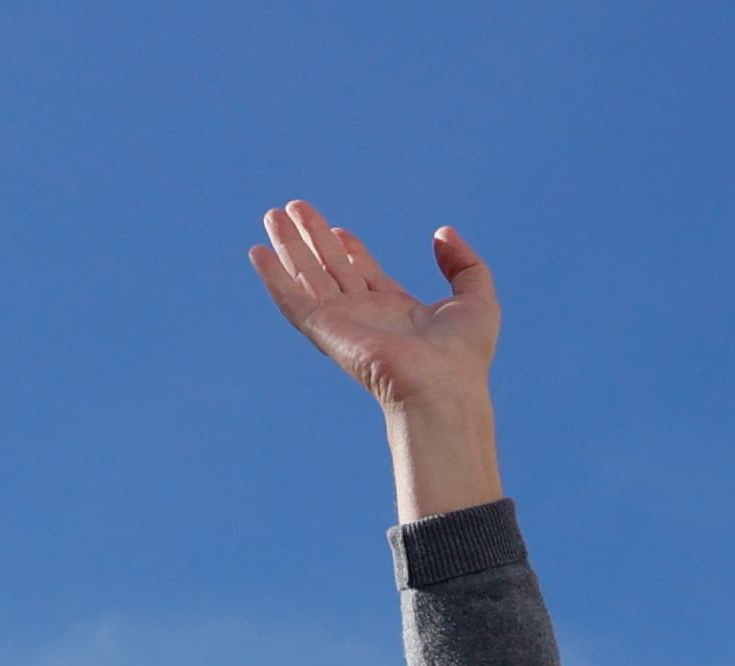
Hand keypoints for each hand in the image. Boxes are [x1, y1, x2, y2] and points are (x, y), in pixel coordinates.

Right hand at [249, 200, 504, 517]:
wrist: (442, 388)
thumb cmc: (463, 355)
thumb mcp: (477, 297)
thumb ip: (464, 263)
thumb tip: (442, 233)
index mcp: (397, 313)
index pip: (365, 275)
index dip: (351, 250)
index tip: (338, 230)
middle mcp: (366, 317)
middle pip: (332, 268)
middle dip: (313, 239)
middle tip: (294, 209)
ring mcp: (342, 324)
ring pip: (308, 276)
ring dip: (289, 246)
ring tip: (273, 215)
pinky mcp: (325, 330)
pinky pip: (292, 299)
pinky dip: (273, 277)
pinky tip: (257, 252)